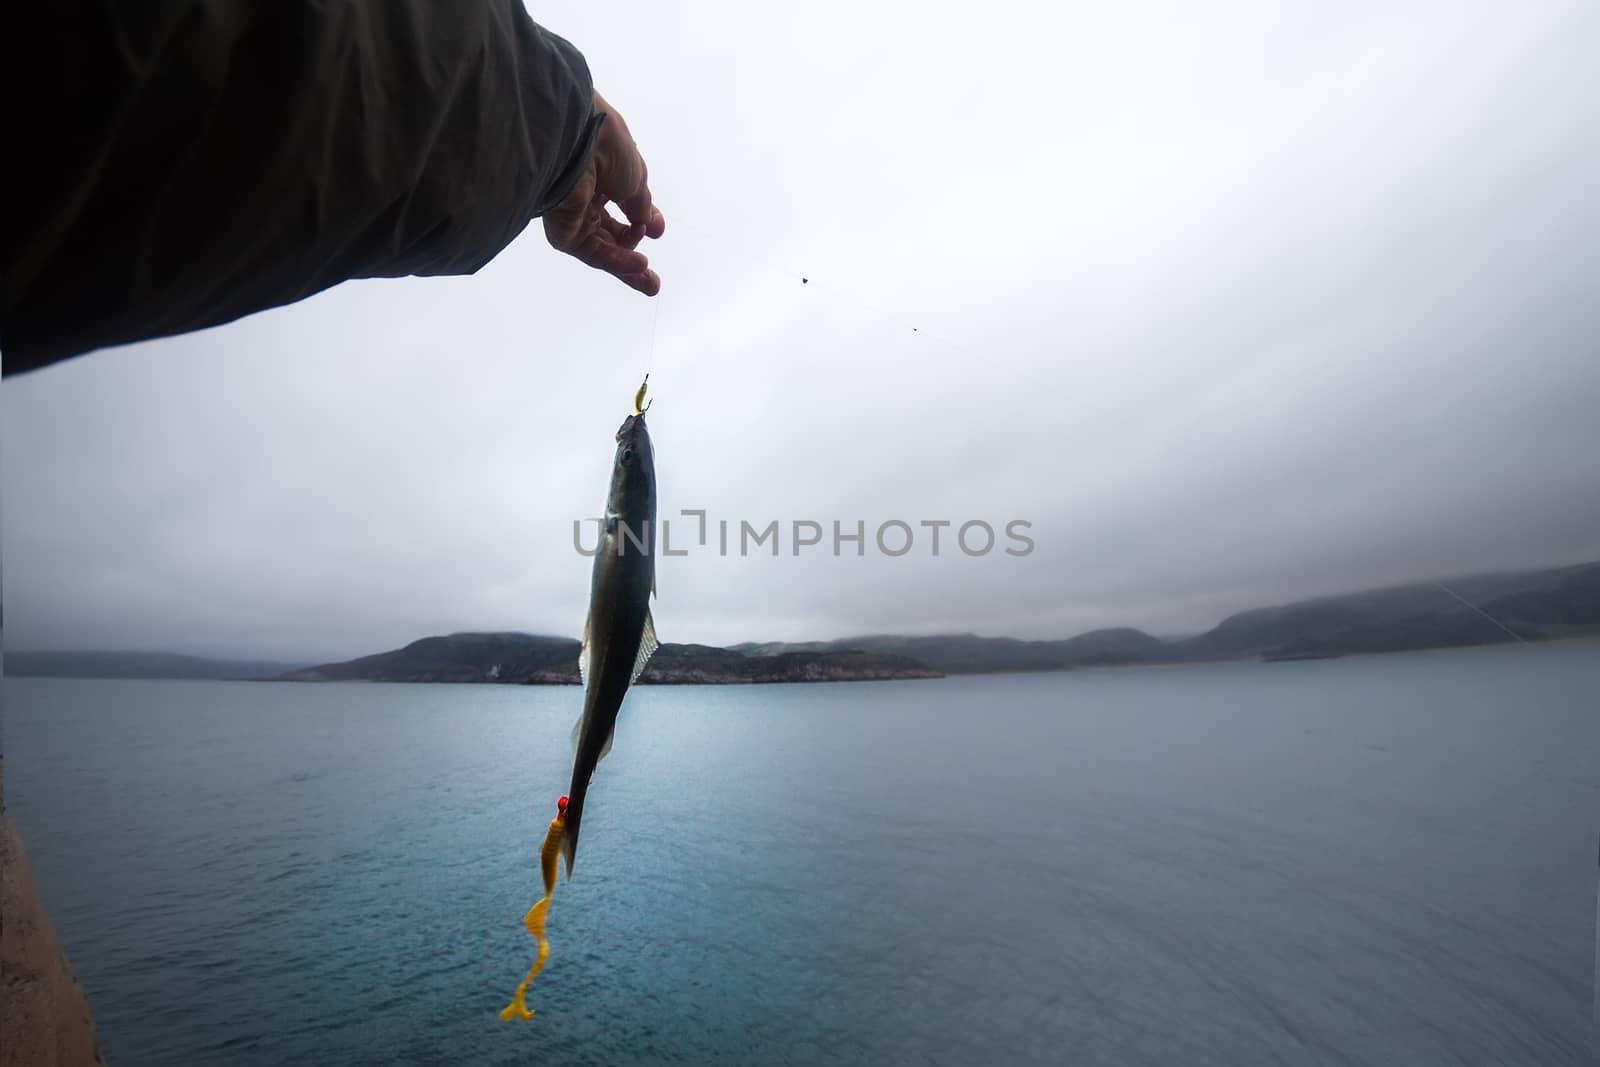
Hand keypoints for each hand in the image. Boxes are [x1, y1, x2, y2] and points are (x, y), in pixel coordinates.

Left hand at [543, 90, 664, 294]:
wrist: (576, 142)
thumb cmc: (607, 146)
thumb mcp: (636, 178)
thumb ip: (642, 206)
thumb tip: (648, 225)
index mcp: (601, 175)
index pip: (623, 205)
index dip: (642, 220)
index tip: (657, 230)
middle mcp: (585, 195)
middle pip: (611, 234)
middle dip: (633, 253)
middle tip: (652, 276)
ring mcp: (573, 216)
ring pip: (604, 248)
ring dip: (628, 266)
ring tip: (651, 283)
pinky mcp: (564, 232)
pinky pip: (595, 251)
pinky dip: (618, 260)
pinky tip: (639, 264)